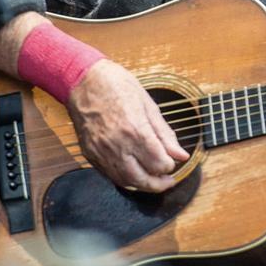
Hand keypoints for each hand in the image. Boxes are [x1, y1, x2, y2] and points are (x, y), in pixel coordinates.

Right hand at [65, 60, 189, 191]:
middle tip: (168, 180)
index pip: (158, 163)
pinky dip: (125, 178)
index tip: (173, 159)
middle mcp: (117, 146)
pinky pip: (110, 175)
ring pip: (125, 181)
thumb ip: (165, 134)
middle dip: (159, 184)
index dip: (170, 165)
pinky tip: (134, 171)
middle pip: (142, 179)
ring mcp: (101, 152)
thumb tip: (181, 154)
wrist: (84, 81)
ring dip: (142, 184)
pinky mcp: (89, 154)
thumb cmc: (117, 86)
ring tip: (153, 178)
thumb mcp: (148, 105)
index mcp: (135, 131)